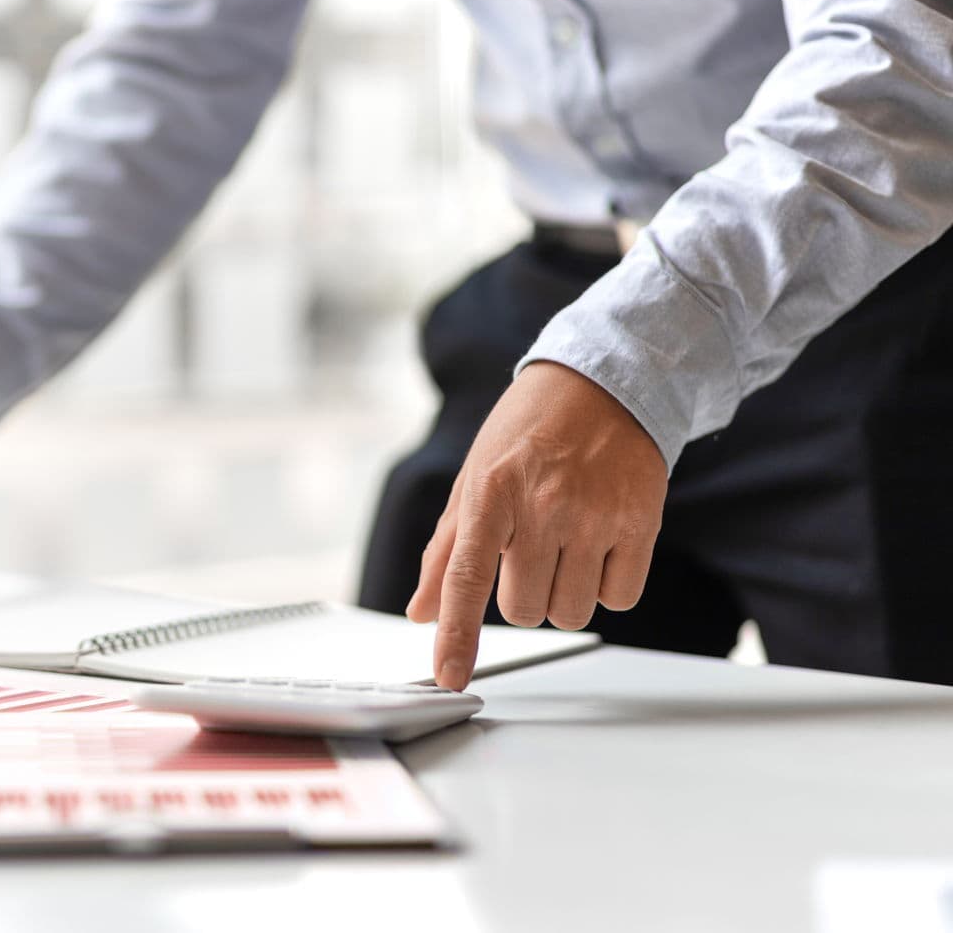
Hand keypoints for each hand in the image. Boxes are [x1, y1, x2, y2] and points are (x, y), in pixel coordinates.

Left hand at [405, 362, 666, 689]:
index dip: (456, 635)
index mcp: (490, 493)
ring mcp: (594, 516)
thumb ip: (447, 550)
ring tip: (564, 545)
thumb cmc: (527, 431)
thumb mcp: (474, 478)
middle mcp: (542, 507)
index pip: (465, 579)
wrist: (603, 383)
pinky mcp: (641, 523)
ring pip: (569, 612)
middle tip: (528, 550)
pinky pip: (620, 598)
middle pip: (522, 610)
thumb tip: (420, 612)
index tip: (450, 678)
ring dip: (562, 595)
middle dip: (521, 593)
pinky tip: (599, 547)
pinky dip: (606, 587)